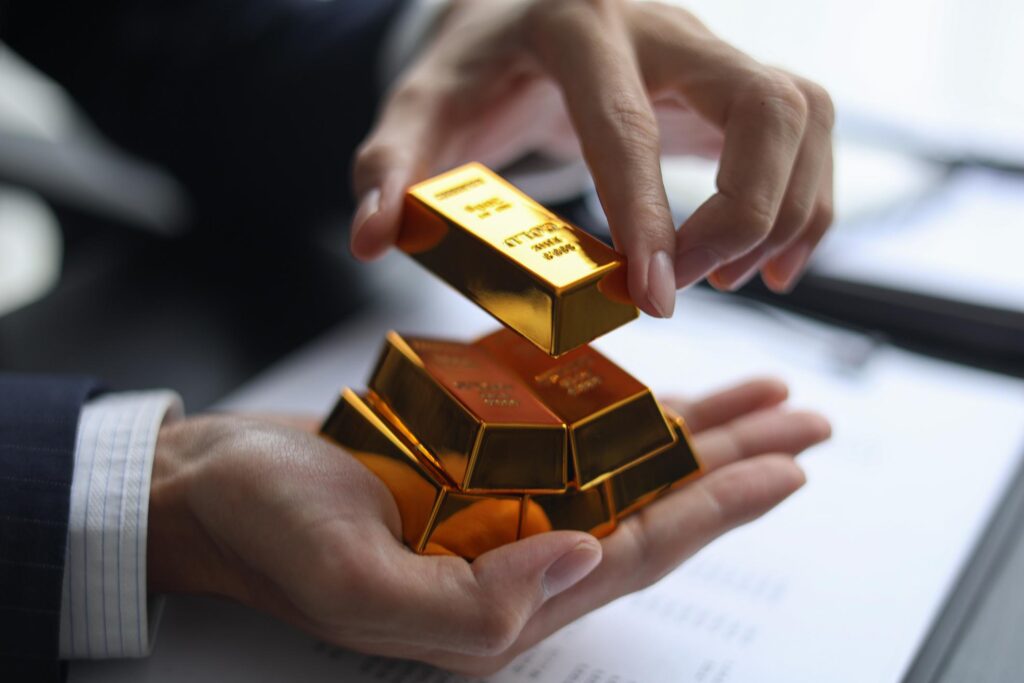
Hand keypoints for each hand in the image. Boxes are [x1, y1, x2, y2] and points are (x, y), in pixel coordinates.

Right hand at [148, 378, 828, 674]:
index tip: (786, 467)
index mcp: (502, 599)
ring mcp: (500, 500)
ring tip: (763, 404)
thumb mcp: (355, 584)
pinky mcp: (478, 455)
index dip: (716, 510)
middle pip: (650, 506)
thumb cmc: (269, 532)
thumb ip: (471, 602)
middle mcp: (516, 552)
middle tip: (804, 428)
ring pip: (622, 465)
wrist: (214, 485)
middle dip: (733, 468)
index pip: (636, 552)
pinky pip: (567, 429)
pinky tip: (662, 390)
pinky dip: (620, 407)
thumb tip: (583, 560)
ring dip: (696, 433)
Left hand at [351, 0, 834, 315]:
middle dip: (743, 213)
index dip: (647, 215)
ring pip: (805, 114)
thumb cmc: (475, 66)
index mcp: (576, 25)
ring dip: (788, 211)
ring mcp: (709, 48)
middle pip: (762, 104)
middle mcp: (662, 26)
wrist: (522, 12)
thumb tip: (374, 238)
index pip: (628, 124)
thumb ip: (390, 165)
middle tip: (689, 287)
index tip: (654, 301)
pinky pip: (811, 129)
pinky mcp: (733, 80)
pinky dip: (809, 203)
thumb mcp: (420, 105)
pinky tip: (769, 262)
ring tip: (734, 279)